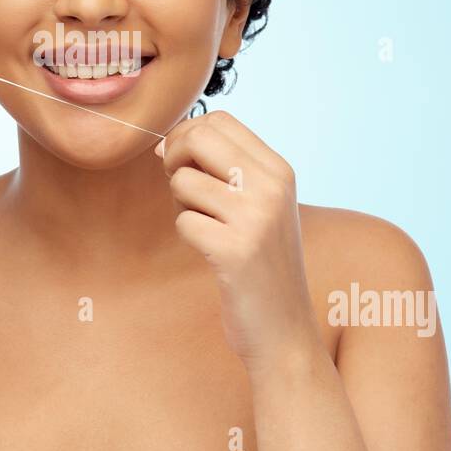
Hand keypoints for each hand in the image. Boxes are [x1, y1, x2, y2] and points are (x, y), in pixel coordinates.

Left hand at [157, 110, 320, 373]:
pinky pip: (184, 221)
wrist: (284, 330)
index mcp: (280, 170)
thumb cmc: (261, 264)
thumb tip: (165, 144)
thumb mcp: (257, 207)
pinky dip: (188, 235)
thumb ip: (222, 171)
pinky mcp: (235, 250)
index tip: (186, 163)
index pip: (220, 120)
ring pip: (184, 181)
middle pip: (198, 137)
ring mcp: (256, 218)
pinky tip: (211, 252)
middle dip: (176, 158)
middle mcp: (273, 187)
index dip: (189, 134)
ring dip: (182, 204)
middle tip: (184, 190)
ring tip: (207, 227)